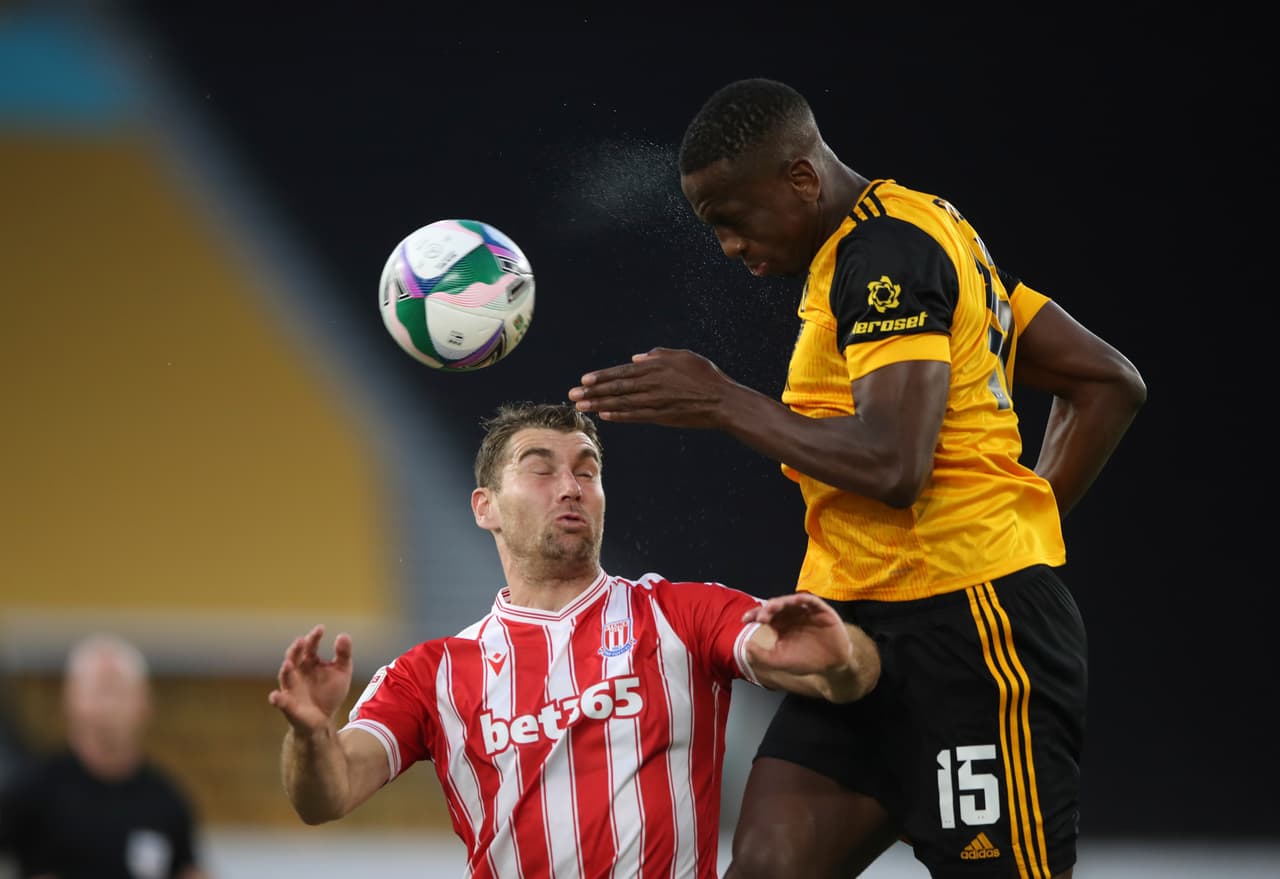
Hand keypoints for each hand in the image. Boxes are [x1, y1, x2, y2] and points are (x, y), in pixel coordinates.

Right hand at [268, 624, 353, 733]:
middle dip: (296, 649)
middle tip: (301, 641)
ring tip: (288, 663)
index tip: (320, 629)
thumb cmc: (330, 692)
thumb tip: (343, 635)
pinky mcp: (289, 705)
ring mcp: (291, 688)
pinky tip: (275, 697)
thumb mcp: (342, 671)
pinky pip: (281, 702)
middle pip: (294, 657)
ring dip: (286, 670)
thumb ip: (343, 654)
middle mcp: (297, 671)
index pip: (310, 646)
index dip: (314, 637)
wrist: (324, 719)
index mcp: (309, 661)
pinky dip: (277, 700)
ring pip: (285, 677)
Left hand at [568, 347, 737, 427]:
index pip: (623, 372)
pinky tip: (605, 416)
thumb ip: (659, 355)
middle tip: (573, 395)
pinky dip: (619, 416)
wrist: (723, 401)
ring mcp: (656, 403)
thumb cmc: (705, 376)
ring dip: (600, 404)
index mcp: (656, 368)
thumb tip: (636, 357)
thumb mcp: (683, 356)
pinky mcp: (662, 417)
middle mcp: (653, 385)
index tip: (584, 380)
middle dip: (593, 392)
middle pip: (617, 388)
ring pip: (622, 403)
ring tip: (582, 406)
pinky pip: (636, 416)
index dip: (602, 376)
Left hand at [744, 592, 852, 676]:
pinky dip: (804, 599)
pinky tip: (796, 600)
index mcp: (780, 625)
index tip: (745, 620)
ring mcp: (805, 612)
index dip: (754, 615)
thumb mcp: (780, 661)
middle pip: (776, 607)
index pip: (764, 616)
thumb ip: (762, 656)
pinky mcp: (821, 611)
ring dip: (781, 602)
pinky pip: (811, 601)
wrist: (832, 664)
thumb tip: (745, 645)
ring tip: (772, 607)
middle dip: (767, 610)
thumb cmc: (806, 661)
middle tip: (761, 617)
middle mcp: (791, 615)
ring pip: (790, 602)